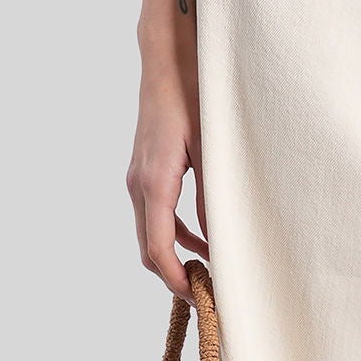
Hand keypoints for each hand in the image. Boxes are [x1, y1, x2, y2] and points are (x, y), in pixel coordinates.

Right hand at [126, 35, 208, 298]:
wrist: (168, 61)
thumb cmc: (192, 97)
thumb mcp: (212, 149)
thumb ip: (214, 195)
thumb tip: (222, 240)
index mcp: (154, 182)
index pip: (157, 247)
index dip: (176, 280)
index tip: (200, 299)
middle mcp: (139, 184)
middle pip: (149, 249)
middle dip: (176, 278)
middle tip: (210, 297)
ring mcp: (138, 179)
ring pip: (151, 234)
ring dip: (176, 258)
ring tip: (210, 274)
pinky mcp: (145, 172)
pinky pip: (155, 217)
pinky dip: (176, 236)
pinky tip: (204, 242)